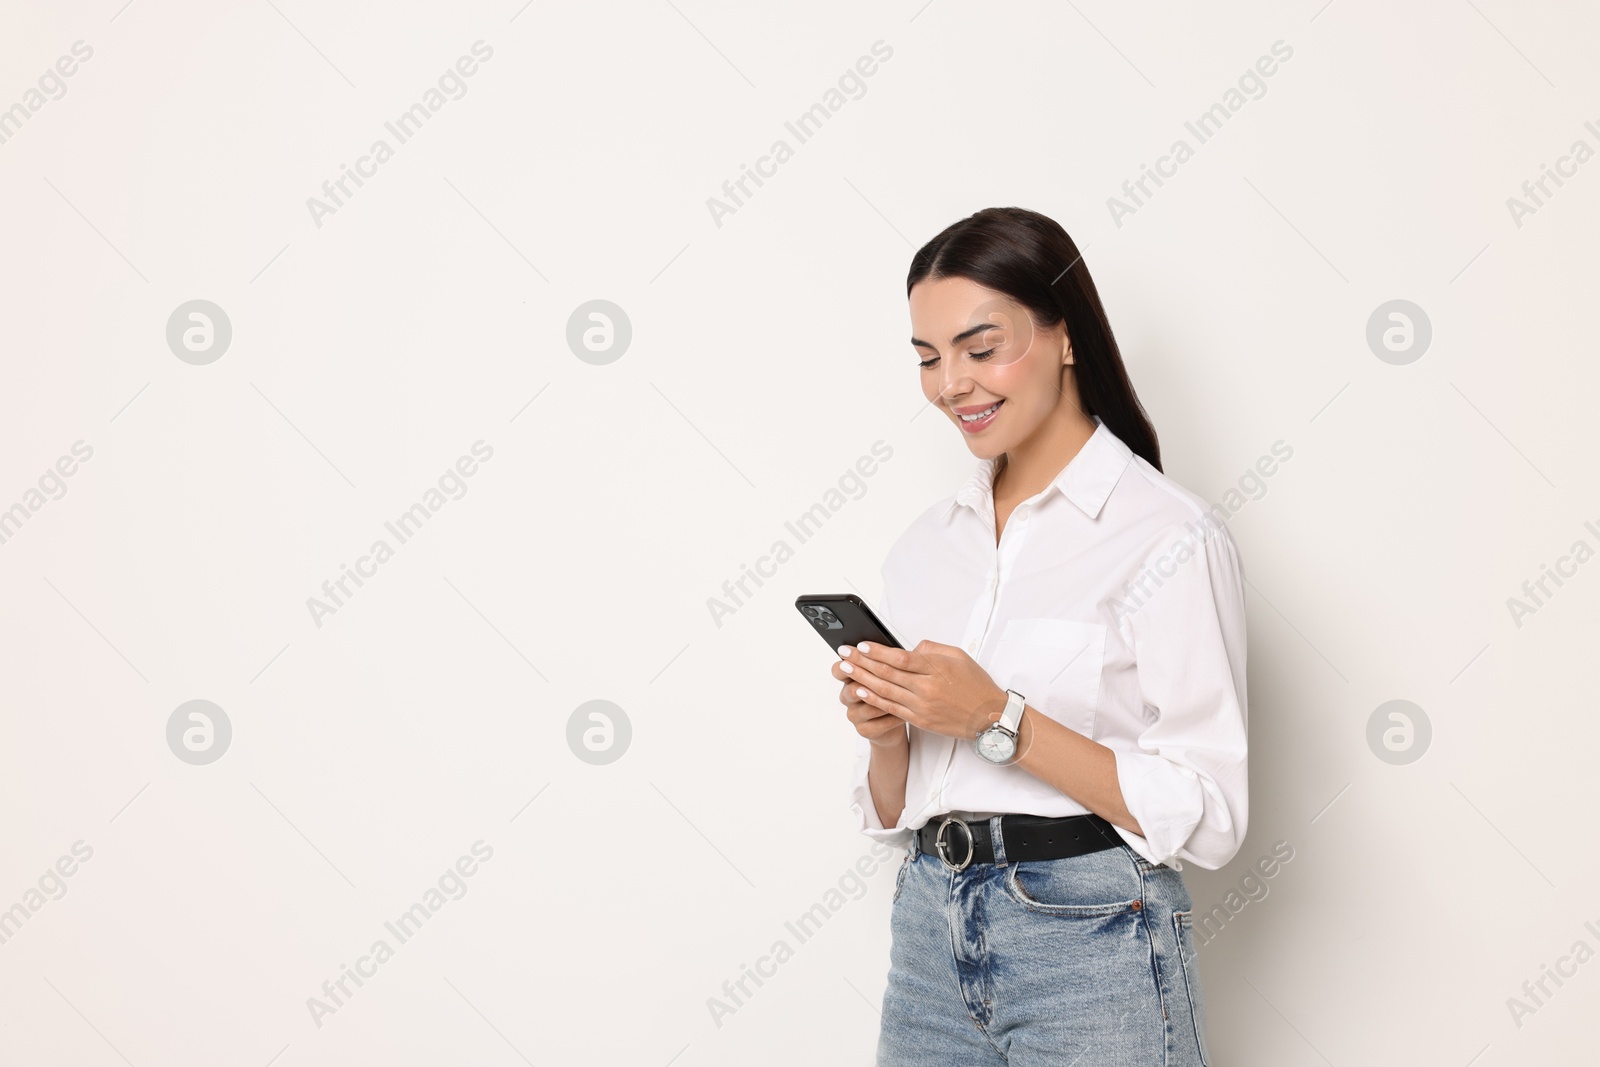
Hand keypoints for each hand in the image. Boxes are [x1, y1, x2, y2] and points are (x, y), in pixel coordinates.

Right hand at [833, 657, 908, 746]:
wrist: (894, 720)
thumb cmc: (891, 691)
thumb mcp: (887, 673)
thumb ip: (885, 661)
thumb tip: (896, 648)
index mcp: (850, 679)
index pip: (838, 670)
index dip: (844, 665)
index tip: (854, 658)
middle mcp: (848, 697)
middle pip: (852, 689)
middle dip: (868, 683)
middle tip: (881, 677)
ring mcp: (854, 714)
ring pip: (868, 707)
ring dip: (886, 701)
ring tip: (902, 696)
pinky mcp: (864, 730)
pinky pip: (880, 723)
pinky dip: (894, 717)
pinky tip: (906, 713)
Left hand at [839, 639, 1007, 740]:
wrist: (990, 718)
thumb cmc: (976, 685)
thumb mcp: (959, 656)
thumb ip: (932, 649)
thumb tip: (910, 648)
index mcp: (937, 668)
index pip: (900, 658)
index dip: (877, 651)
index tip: (861, 644)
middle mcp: (927, 687)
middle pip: (887, 673)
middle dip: (862, 662)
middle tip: (844, 653)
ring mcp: (922, 706)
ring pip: (885, 690)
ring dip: (862, 679)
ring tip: (845, 670)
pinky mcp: (920, 720)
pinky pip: (891, 708)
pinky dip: (874, 699)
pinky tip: (861, 691)